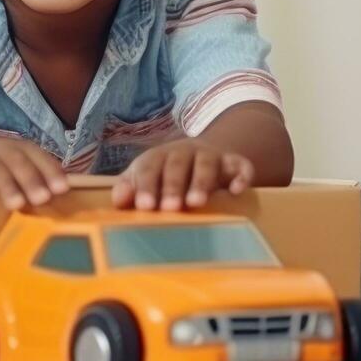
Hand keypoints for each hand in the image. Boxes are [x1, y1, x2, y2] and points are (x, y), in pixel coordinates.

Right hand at [0, 137, 69, 209]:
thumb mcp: (14, 177)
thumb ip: (34, 189)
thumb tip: (66, 214)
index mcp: (17, 151)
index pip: (37, 157)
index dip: (50, 171)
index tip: (62, 190)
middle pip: (16, 159)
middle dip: (30, 179)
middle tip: (42, 200)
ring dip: (4, 181)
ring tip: (15, 203)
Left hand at [111, 139, 254, 211]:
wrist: (204, 154)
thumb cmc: (167, 174)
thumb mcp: (147, 177)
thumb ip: (131, 187)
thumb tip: (119, 201)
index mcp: (159, 156)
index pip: (149, 167)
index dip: (146, 185)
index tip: (144, 206)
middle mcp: (185, 152)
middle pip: (177, 164)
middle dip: (173, 186)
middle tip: (170, 208)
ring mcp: (212, 156)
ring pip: (207, 164)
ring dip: (201, 181)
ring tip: (197, 203)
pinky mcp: (235, 163)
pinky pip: (241, 166)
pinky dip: (241, 176)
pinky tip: (236, 191)